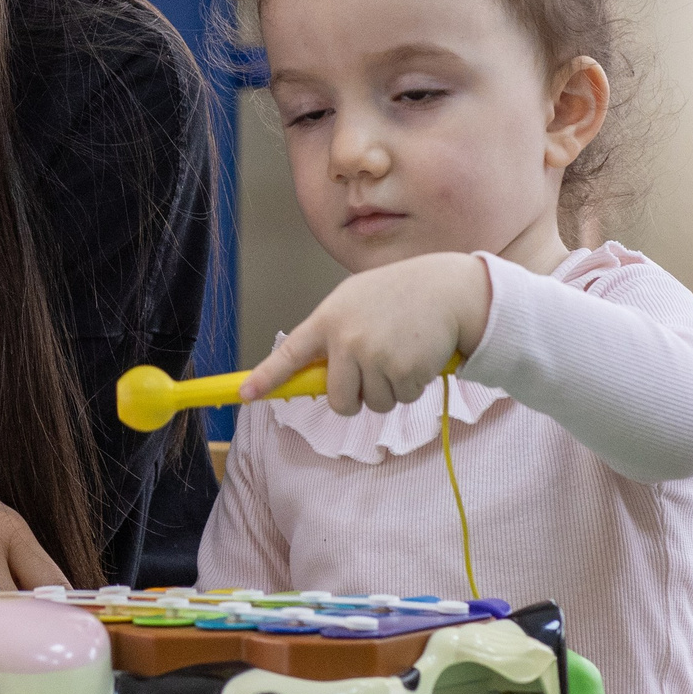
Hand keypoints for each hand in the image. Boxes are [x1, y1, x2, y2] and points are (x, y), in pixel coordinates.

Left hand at [241, 252, 490, 415]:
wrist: (447, 289)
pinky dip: (412, 385)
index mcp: (328, 320)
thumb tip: (313, 376)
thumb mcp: (355, 301)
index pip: (289, 355)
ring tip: (401, 352)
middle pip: (338, 401)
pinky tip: (418, 355)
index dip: (266, 378)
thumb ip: (333, 334)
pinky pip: (401, 399)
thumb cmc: (398, 295)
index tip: (246, 394)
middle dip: (355, 398)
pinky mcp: (403, 372)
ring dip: (389, 389)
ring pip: (372, 404)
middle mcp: (346, 340)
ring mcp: (374, 358)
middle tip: (373, 373)